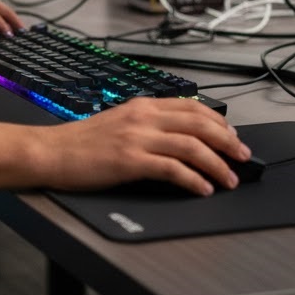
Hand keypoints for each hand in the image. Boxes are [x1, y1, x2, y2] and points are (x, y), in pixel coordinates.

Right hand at [39, 96, 251, 196]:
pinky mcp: (130, 160)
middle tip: (242, 156)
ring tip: (229, 179)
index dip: (218, 121)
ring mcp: (136, 137)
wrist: (51, 151)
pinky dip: (193, 180)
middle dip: (227, 141)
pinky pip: (172, 168)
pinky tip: (202, 189)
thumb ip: (146, 125)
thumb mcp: (119, 122)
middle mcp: (143, 117)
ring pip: (191, 145)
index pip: (191, 107)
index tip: (232, 135)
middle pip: (198, 123)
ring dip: (216, 164)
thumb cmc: (81, 142)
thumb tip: (178, 138)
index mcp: (141, 106)